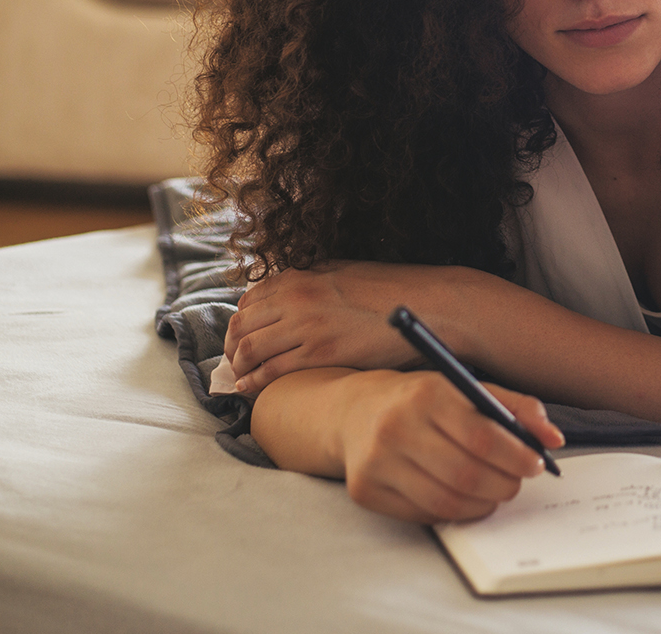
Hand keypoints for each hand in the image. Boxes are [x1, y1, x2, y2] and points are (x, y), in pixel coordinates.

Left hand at [225, 261, 467, 395]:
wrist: (429, 303)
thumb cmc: (394, 289)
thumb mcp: (346, 272)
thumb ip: (315, 280)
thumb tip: (294, 293)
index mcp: (300, 277)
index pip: (248, 302)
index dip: (239, 324)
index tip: (240, 340)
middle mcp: (295, 298)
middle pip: (241, 326)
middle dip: (231, 348)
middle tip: (234, 365)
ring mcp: (306, 326)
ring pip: (249, 348)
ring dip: (238, 367)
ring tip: (241, 379)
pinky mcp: (320, 352)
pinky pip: (271, 370)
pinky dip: (253, 381)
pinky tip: (249, 389)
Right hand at [333, 370, 566, 523]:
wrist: (355, 412)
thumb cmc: (422, 400)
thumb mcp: (468, 389)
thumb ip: (517, 408)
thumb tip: (554, 439)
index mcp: (426, 395)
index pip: (483, 437)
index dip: (517, 457)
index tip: (535, 464)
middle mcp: (396, 428)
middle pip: (467, 475)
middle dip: (504, 485)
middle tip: (515, 482)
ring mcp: (377, 463)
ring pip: (447, 502)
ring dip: (483, 503)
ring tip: (493, 490)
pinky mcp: (366, 491)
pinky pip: (425, 514)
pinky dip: (454, 511)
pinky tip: (462, 497)